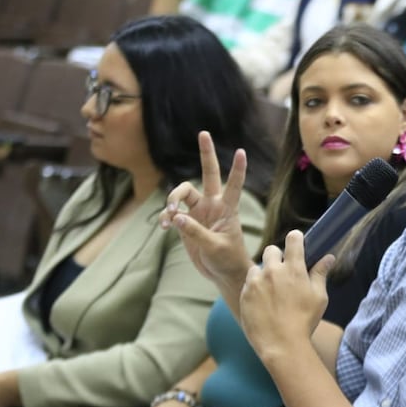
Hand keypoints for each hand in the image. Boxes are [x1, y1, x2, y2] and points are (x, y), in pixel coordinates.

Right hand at [160, 131, 252, 293]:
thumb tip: (177, 217)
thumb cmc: (228, 259)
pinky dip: (165, 217)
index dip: (237, 169)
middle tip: (204, 133)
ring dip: (172, 200)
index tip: (242, 151)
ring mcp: (199, 212)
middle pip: (208, 173)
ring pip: (182, 193)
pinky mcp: (187, 223)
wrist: (222, 273)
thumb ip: (196, 231)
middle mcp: (213, 204)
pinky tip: (163, 226)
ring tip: (169, 216)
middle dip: (206, 154)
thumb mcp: (215, 246)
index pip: (234, 184)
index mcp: (227, 208)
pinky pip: (172, 213)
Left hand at [240, 230, 332, 365]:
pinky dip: (255, 289)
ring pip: (257, 268)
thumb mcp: (319, 297)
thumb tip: (329, 258)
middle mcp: (272, 271)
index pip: (293, 239)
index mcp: (293, 269)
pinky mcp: (244, 294)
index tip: (297, 244)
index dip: (296, 239)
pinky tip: (263, 303)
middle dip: (277, 257)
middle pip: (271, 249)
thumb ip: (320, 274)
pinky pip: (248, 284)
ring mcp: (256, 282)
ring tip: (271, 291)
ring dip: (263, 274)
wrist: (281, 344)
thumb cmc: (305, 321)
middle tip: (283, 272)